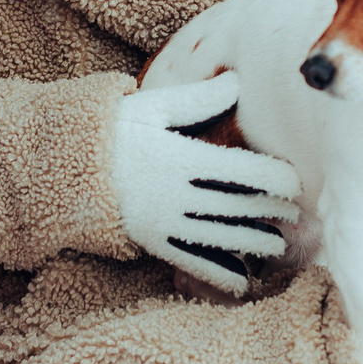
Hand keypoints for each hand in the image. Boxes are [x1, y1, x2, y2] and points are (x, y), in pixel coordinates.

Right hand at [110, 77, 300, 295]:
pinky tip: (240, 283)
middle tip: (297, 216)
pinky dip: (217, 273)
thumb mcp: (152, 106)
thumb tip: (237, 80)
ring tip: (277, 248)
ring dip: (252, 244)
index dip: (274, 178)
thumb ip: (197, 98)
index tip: (297, 183)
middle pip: (237, 206)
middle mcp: (178, 193)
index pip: (241, 171)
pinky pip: (191, 261)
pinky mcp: (153, 241)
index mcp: (183, 158)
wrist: (64, 166)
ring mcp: (166, 221)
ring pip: (220, 237)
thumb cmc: (115, 130)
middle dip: (271, 213)